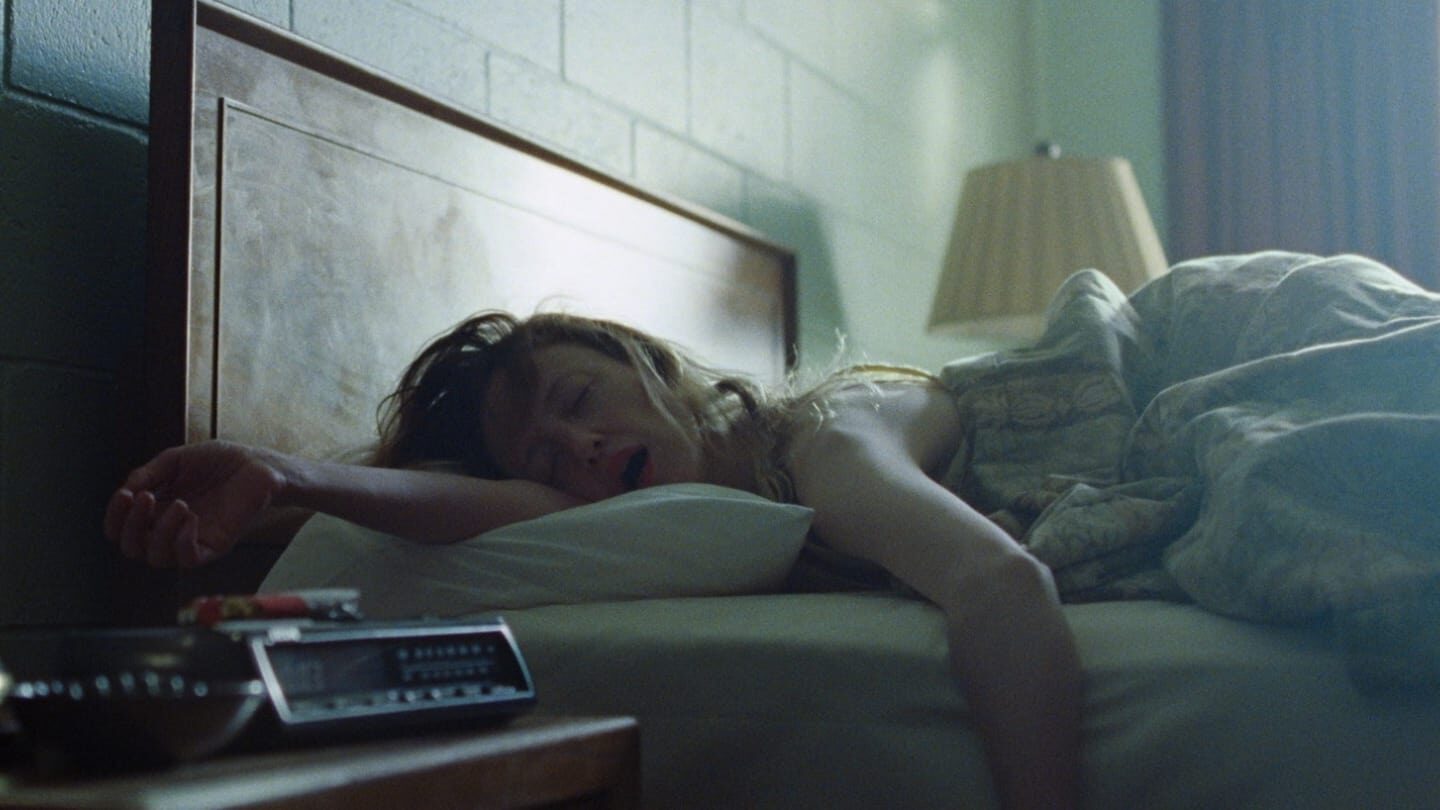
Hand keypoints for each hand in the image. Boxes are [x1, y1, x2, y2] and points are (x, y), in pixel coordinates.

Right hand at [104, 441, 288, 567]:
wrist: (258, 463)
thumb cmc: (220, 461)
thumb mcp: (175, 460)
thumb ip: (148, 474)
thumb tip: (125, 491)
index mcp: (157, 509)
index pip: (122, 528)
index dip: (114, 517)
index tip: (125, 494)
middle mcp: (170, 529)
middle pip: (132, 548)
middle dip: (130, 526)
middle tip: (145, 498)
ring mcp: (192, 539)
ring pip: (157, 558)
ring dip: (158, 532)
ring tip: (180, 504)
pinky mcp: (214, 545)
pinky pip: (188, 560)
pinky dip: (182, 541)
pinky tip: (191, 517)